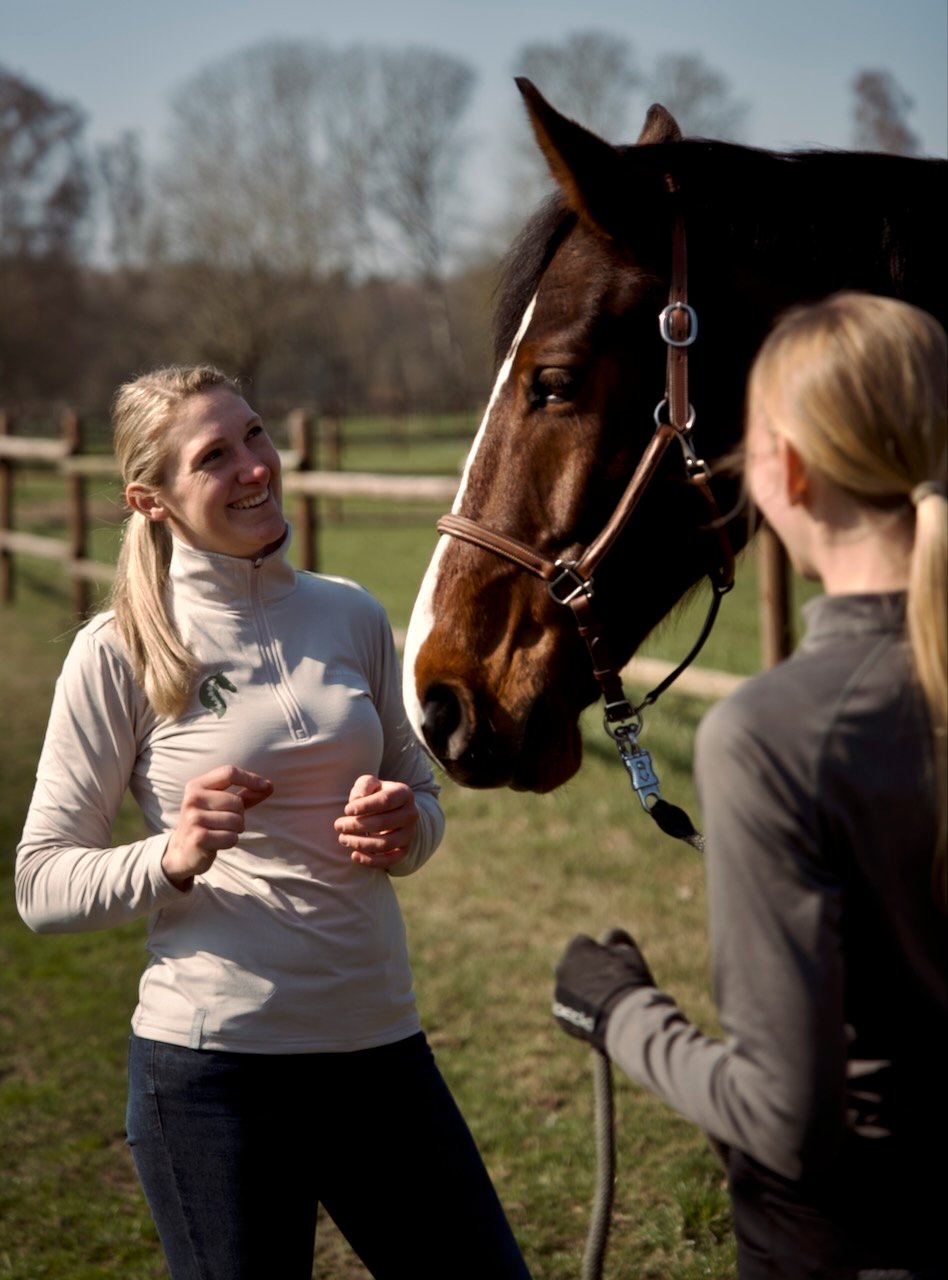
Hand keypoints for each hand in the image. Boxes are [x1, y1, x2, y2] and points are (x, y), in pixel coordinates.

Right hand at [162, 765, 272, 888]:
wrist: (182, 851)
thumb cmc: (207, 823)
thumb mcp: (223, 805)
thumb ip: (246, 795)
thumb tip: (270, 786)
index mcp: (196, 785)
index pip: (229, 772)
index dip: (251, 778)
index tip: (265, 786)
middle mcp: (192, 799)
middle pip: (236, 801)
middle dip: (240, 815)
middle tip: (227, 822)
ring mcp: (193, 819)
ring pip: (236, 821)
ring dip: (235, 830)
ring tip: (220, 832)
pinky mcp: (198, 838)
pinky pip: (231, 837)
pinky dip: (230, 841)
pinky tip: (217, 842)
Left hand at [334, 775, 417, 868]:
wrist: (393, 812)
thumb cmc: (375, 795)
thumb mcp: (370, 784)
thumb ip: (364, 786)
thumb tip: (358, 800)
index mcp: (404, 794)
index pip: (386, 800)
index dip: (365, 806)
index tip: (346, 810)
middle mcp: (411, 814)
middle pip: (384, 822)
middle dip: (357, 825)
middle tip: (338, 825)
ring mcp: (409, 834)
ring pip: (385, 843)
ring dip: (360, 843)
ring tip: (343, 838)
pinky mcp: (404, 850)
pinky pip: (389, 860)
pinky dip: (371, 861)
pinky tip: (354, 855)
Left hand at [553, 929, 655, 1053]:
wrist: (622, 1018)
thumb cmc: (628, 981)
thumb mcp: (628, 953)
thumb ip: (615, 941)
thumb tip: (607, 941)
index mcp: (576, 946)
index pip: (585, 945)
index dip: (600, 954)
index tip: (612, 966)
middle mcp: (561, 966)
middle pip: (574, 966)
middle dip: (587, 972)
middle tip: (609, 986)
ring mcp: (559, 991)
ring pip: (571, 988)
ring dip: (583, 992)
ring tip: (606, 1004)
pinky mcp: (559, 1013)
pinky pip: (570, 1008)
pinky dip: (580, 1011)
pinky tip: (598, 1016)